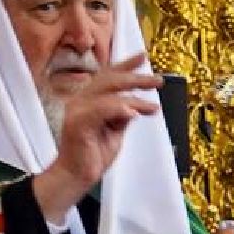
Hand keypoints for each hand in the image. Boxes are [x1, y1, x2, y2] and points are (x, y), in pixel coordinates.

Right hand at [32, 52, 161, 224]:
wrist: (76, 176)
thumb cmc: (91, 155)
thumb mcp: (115, 130)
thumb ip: (122, 115)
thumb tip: (135, 105)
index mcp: (87, 99)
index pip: (107, 75)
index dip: (125, 64)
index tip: (143, 57)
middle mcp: (80, 101)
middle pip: (110, 80)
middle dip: (136, 78)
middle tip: (157, 81)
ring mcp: (76, 111)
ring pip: (109, 94)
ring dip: (135, 100)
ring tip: (152, 107)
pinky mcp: (77, 123)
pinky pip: (101, 109)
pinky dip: (119, 109)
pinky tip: (133, 114)